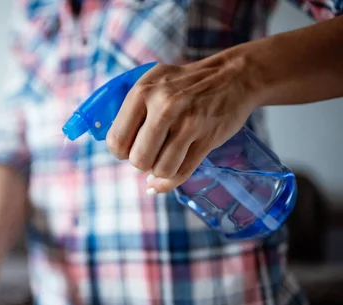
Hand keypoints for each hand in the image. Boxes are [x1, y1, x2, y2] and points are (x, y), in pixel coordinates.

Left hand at [106, 54, 258, 192]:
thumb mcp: (152, 83)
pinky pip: (182, 172)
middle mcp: (165, 106)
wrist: (233, 76)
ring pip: (161, 169)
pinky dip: (170, 181)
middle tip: (150, 153)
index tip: (130, 147)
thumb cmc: (184, 84)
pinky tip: (166, 177)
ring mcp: (189, 122)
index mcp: (143, 92)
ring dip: (159, 171)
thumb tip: (117, 151)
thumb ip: (131, 112)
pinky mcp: (208, 138)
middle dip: (141, 163)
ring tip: (163, 158)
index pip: (117, 140)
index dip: (121, 151)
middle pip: (138, 160)